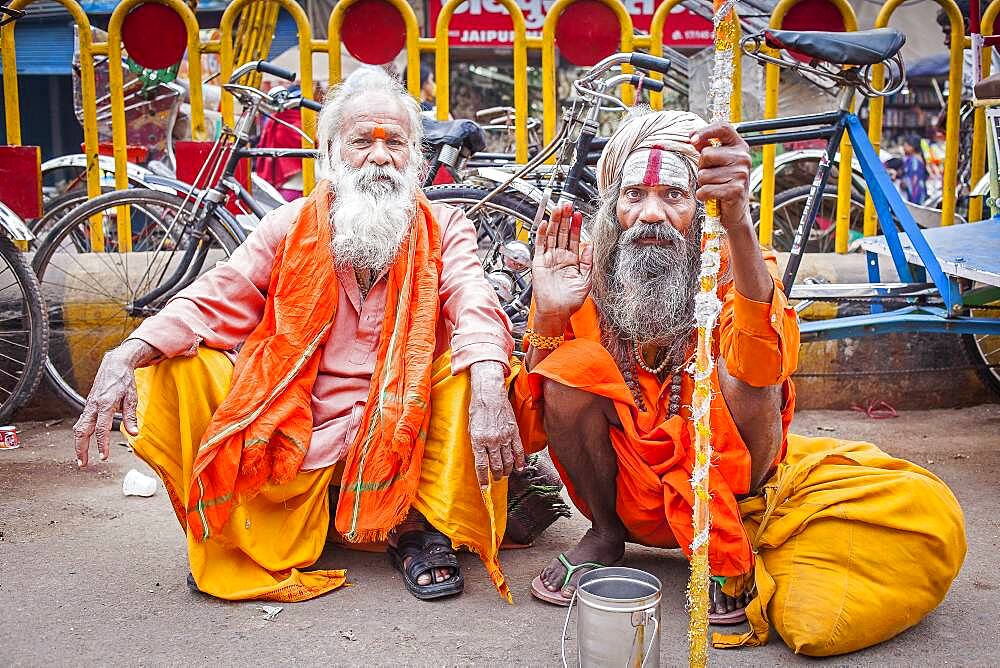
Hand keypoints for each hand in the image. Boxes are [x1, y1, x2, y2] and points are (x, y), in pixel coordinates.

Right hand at [72, 339, 153, 467]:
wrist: (114, 365)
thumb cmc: (124, 380)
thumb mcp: (132, 397)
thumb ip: (131, 416)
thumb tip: (134, 433)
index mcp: (106, 404)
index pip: (102, 429)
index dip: (102, 445)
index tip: (104, 457)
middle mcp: (94, 406)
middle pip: (82, 431)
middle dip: (81, 449)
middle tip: (83, 464)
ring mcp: (89, 405)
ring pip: (79, 428)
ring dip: (78, 444)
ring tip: (81, 458)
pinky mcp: (88, 405)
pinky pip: (82, 422)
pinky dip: (81, 435)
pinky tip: (83, 443)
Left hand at [468, 361, 524, 486]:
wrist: (489, 393)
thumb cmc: (477, 409)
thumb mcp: (471, 427)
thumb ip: (476, 443)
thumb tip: (480, 457)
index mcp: (478, 440)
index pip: (481, 466)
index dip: (483, 479)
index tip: (484, 487)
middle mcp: (491, 441)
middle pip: (495, 465)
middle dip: (496, 475)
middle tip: (496, 479)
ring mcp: (504, 437)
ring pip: (507, 460)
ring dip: (506, 470)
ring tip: (504, 475)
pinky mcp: (513, 432)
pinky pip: (518, 451)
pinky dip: (519, 461)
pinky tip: (519, 468)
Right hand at [531, 202, 592, 331]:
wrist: (556, 312)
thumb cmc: (571, 301)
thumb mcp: (586, 280)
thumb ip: (588, 262)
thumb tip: (590, 245)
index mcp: (572, 261)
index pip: (573, 238)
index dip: (575, 226)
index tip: (578, 214)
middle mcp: (560, 257)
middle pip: (562, 233)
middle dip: (565, 218)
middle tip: (567, 204)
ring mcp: (549, 259)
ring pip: (551, 235)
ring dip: (554, 222)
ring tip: (557, 208)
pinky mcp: (539, 263)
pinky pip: (539, 246)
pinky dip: (540, 234)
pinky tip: (544, 223)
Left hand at [690, 122, 752, 232]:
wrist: (735, 210)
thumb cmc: (723, 182)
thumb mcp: (717, 162)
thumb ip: (706, 148)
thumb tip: (692, 136)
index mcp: (739, 146)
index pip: (724, 128)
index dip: (706, 131)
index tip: (693, 139)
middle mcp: (743, 157)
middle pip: (706, 154)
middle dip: (702, 167)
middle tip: (711, 176)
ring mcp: (741, 174)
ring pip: (704, 174)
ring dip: (703, 183)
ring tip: (714, 186)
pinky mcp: (735, 190)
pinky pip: (705, 190)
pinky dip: (703, 195)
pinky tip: (712, 196)